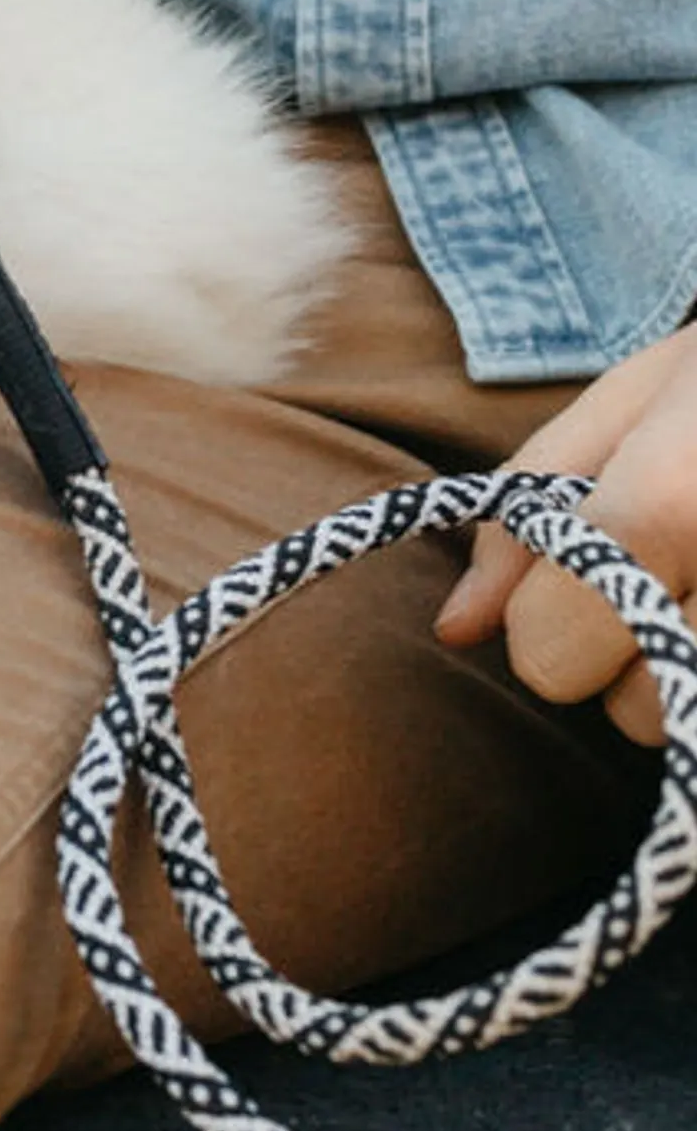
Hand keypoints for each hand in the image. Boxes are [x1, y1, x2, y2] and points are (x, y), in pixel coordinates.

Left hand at [434, 321, 696, 745]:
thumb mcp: (633, 401)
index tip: (573, 571)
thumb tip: (459, 628)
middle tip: (675, 567)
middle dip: (625, 653)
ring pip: (696, 729)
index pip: (553, 649)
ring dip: (694, 673)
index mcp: (676, 496)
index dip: (546, 618)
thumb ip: (526, 515)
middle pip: (629, 710)